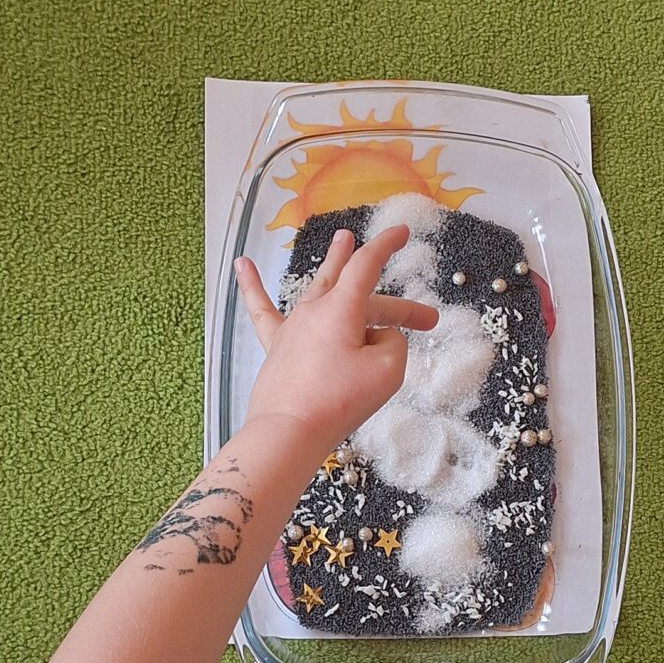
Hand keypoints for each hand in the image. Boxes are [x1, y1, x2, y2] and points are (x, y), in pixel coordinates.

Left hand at [234, 223, 437, 452]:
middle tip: (422, 315)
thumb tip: (379, 338)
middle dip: (393, 303)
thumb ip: (392, 344)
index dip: (386, 245)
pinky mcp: (277, 347)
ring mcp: (293, 327)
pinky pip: (263, 310)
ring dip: (334, 264)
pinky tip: (240, 265)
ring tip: (342, 239)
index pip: (367, 265)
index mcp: (341, 308)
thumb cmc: (338, 401)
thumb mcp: (387, 371)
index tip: (402, 231)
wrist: (289, 431)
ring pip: (318, 289)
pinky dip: (252, 286)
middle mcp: (314, 310)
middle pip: (357, 291)